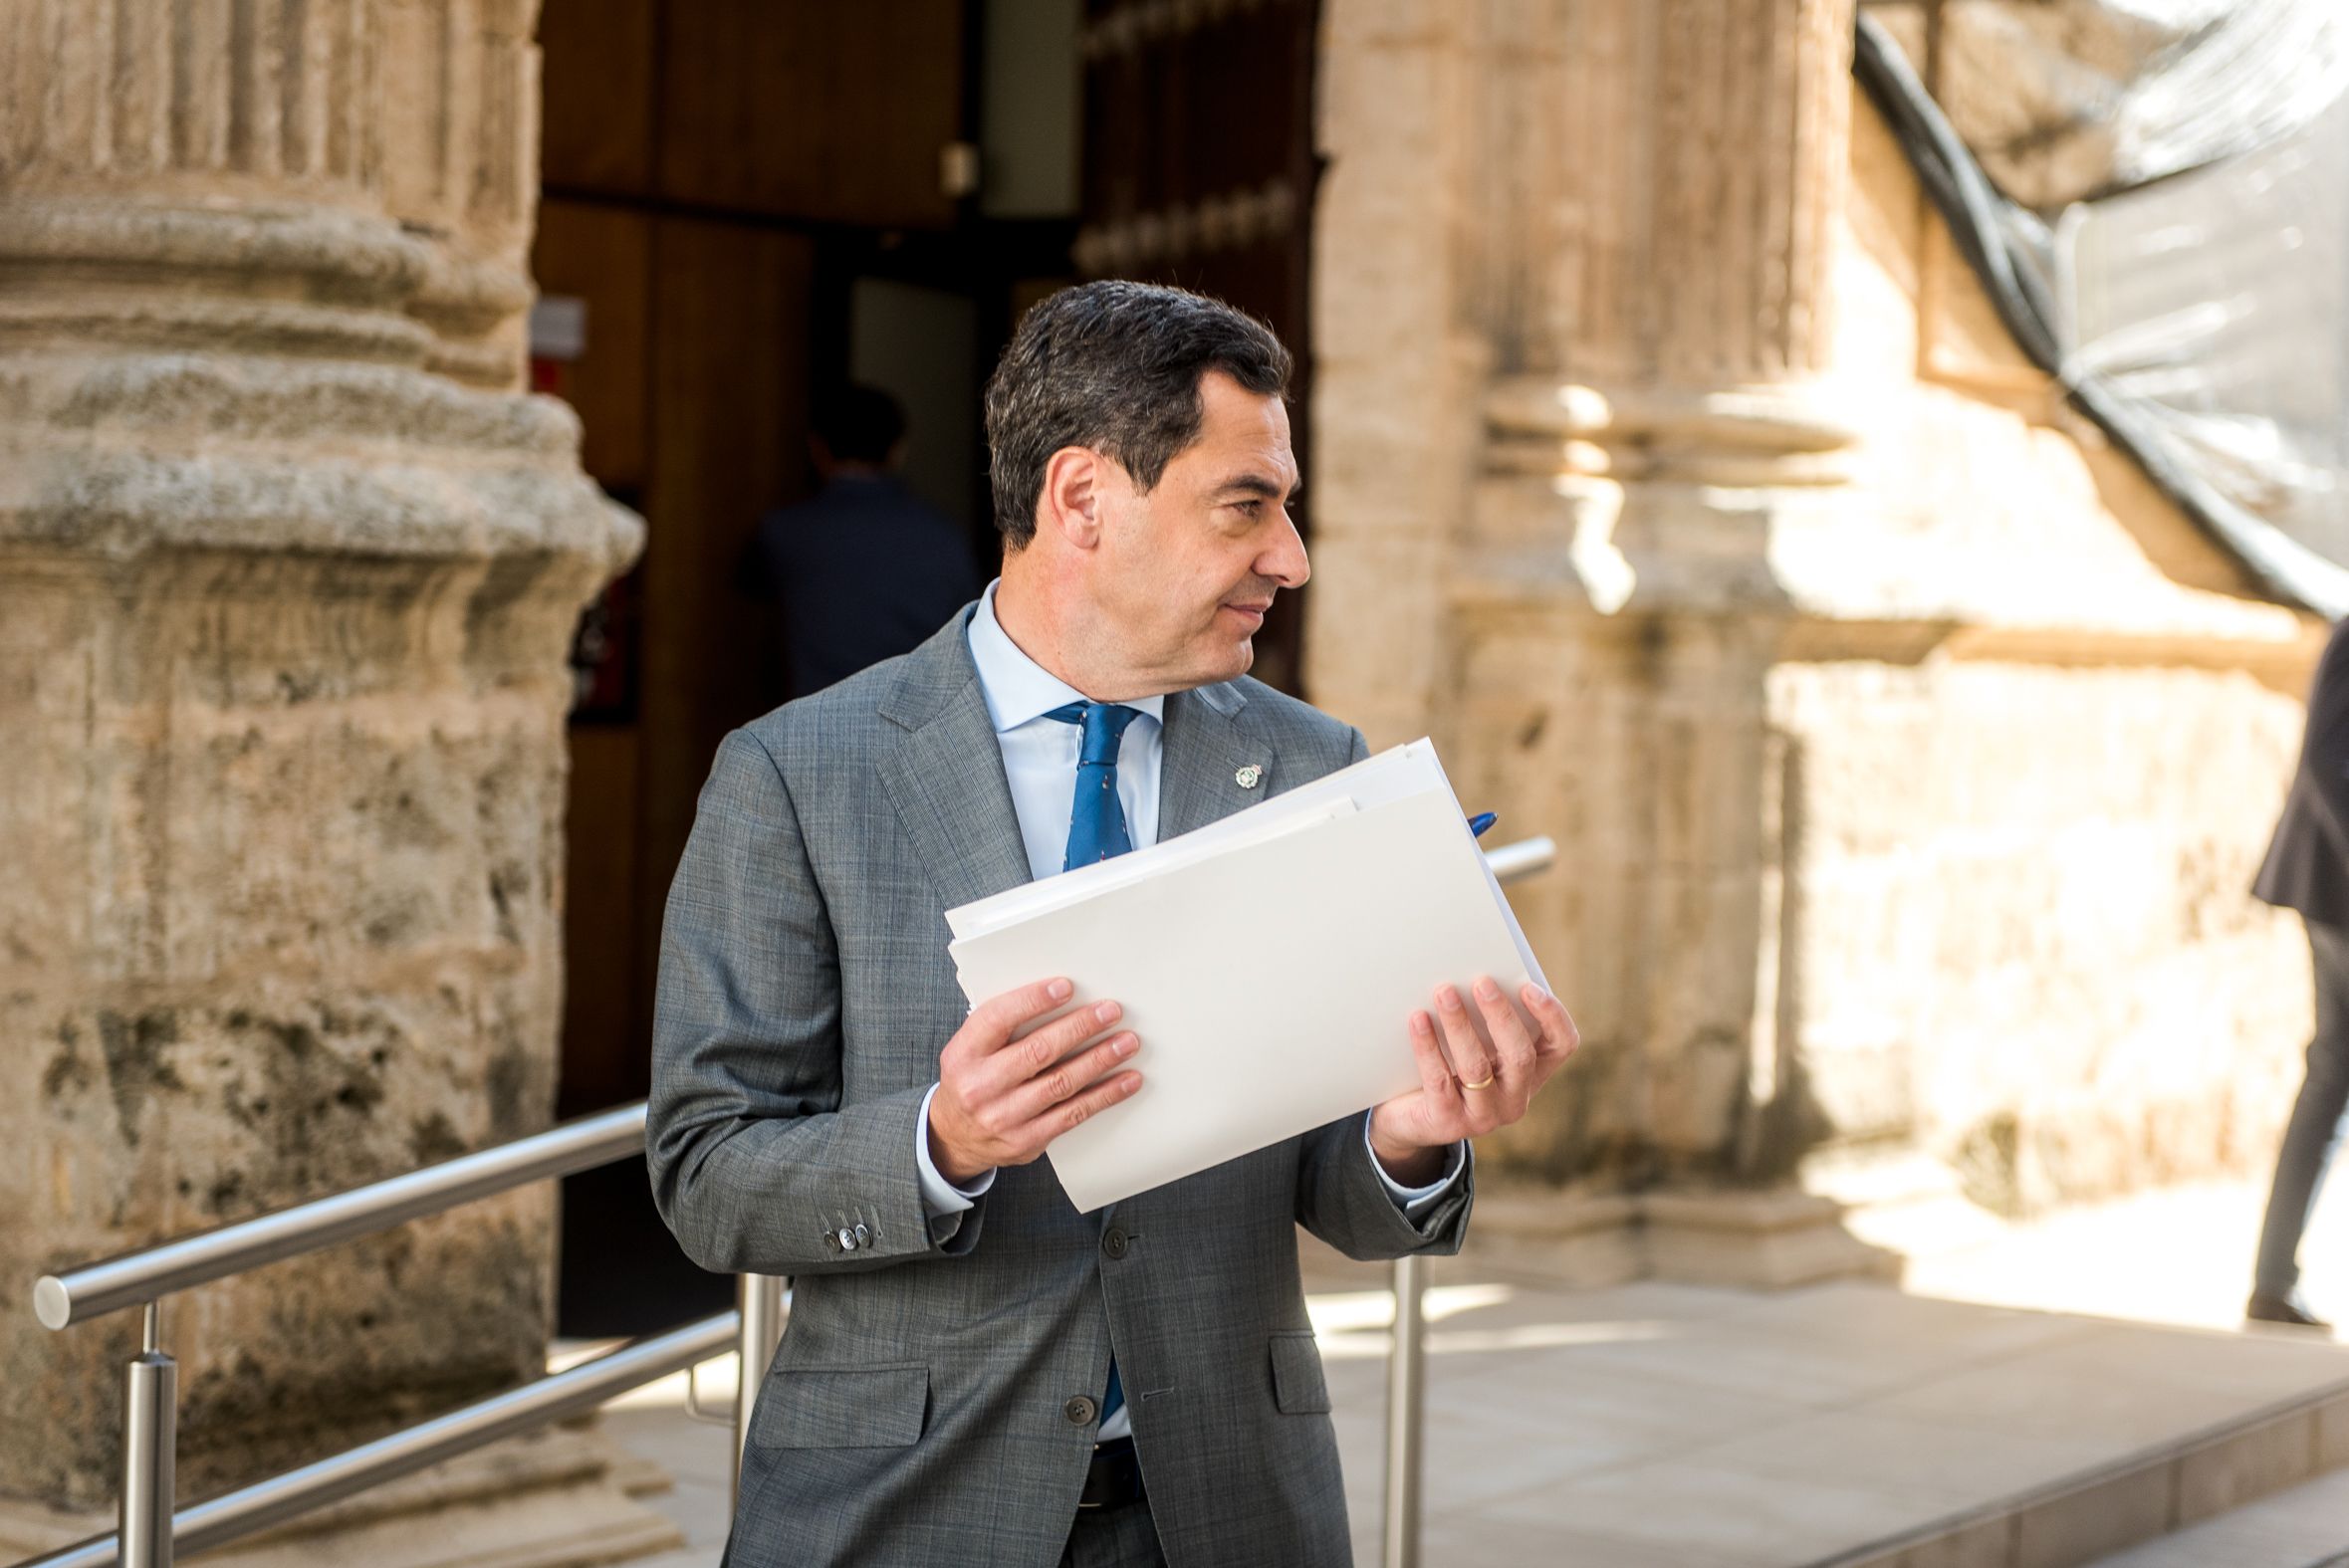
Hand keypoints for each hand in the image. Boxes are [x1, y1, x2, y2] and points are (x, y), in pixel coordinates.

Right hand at [927, 977, 1141, 1184]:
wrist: (955, 1137)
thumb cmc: (973, 1078)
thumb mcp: (971, 1048)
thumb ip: (1003, 1024)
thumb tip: (1060, 996)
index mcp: (963, 1054)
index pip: (998, 1019)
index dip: (1033, 1000)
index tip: (1066, 987)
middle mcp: (980, 1086)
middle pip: (1038, 1051)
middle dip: (1080, 1027)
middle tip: (1111, 1011)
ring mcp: (1004, 1117)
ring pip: (1062, 1083)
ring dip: (1100, 1059)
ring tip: (1127, 1042)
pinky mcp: (1027, 1140)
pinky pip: (1073, 1114)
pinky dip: (1105, 1095)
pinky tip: (1126, 1080)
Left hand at [1368, 978, 1577, 1181]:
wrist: (1408, 1117)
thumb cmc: (1449, 1066)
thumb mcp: (1476, 1043)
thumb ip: (1486, 1018)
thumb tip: (1474, 977)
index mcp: (1531, 1073)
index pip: (1562, 1044)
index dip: (1552, 1015)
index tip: (1528, 987)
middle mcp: (1515, 1099)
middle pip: (1521, 1056)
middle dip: (1501, 1015)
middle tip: (1481, 982)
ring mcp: (1484, 1116)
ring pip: (1477, 1067)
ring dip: (1460, 1025)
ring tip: (1444, 993)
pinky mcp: (1448, 1122)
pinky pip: (1439, 1080)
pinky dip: (1427, 1046)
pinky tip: (1418, 1019)